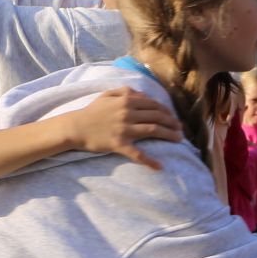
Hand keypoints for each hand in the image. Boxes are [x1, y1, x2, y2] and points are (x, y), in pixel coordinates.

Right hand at [66, 88, 183, 169]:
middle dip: (172, 122)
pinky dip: (149, 160)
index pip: (153, 104)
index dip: (167, 111)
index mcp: (126, 100)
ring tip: (178, 139)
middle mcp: (128, 113)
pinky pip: (137, 153)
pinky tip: (159, 166)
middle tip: (180, 129)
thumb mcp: (108, 95)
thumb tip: (143, 95)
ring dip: (168, 134)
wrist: (75, 127)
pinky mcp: (119, 144)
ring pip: (153, 130)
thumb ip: (126, 91)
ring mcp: (124, 129)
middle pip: (157, 116)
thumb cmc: (91, 111)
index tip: (174, 118)